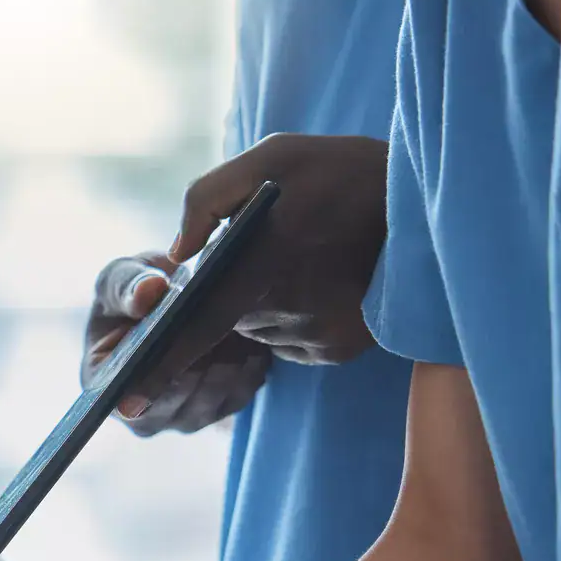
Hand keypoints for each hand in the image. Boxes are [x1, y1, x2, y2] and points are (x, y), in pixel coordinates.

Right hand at [85, 253, 271, 435]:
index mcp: (105, 387)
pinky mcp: (218, 412)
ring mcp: (181, 419)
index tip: (183, 323)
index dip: (161, 361)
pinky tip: (246, 334)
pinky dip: (249, 363)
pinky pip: (242, 392)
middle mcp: (141, 415)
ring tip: (235, 319)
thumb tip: (147, 294)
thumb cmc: (137, 289)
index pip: (134, 390)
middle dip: (204, 352)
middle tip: (222, 313)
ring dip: (231, 355)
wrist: (173, 297)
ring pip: (216, 393)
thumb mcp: (120, 277)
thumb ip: (126, 285)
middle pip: (181, 394)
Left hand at [95, 132, 388, 435]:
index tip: (127, 403)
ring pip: (262, 329)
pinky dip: (298, 315)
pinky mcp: (344, 347)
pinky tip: (326, 278)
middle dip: (233, 293)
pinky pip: (295, 341)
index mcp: (264, 266)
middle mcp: (290, 311)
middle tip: (270, 252)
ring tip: (303, 258)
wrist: (432, 195)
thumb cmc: (342, 169)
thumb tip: (178, 253)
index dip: (159, 367)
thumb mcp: (272, 157)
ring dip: (267, 301)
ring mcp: (320, 335)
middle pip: (228, 321)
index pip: (196, 329)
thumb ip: (207, 199)